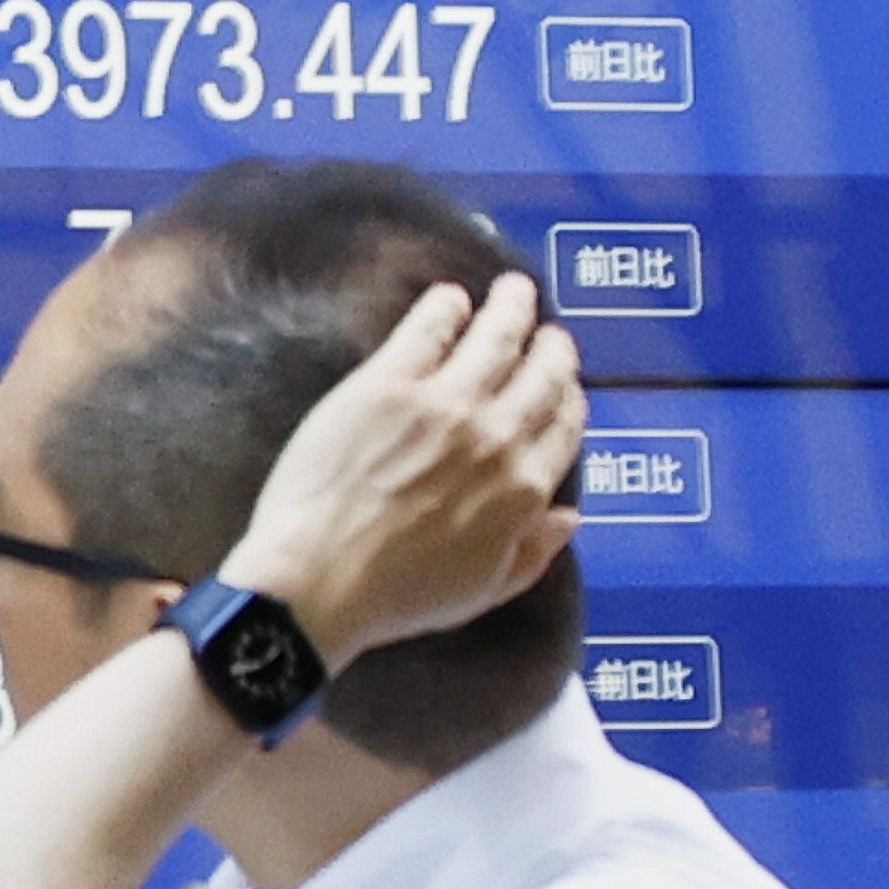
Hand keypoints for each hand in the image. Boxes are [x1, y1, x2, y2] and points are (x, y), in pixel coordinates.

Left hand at [217, 272, 588, 666]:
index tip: (564, 384)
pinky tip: (451, 298)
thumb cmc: (397, 597)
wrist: (318, 583)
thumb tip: (570, 515)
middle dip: (551, 348)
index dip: (569, 399)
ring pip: (496, 338)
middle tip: (548, 331)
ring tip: (516, 291)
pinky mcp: (388, 384)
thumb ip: (534, 550)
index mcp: (525, 488)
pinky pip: (429, 328)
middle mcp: (497, 436)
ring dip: (512, 308)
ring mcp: (444, 404)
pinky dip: (447, 308)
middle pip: (541, 374)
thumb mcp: (484, 589)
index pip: (564, 426)